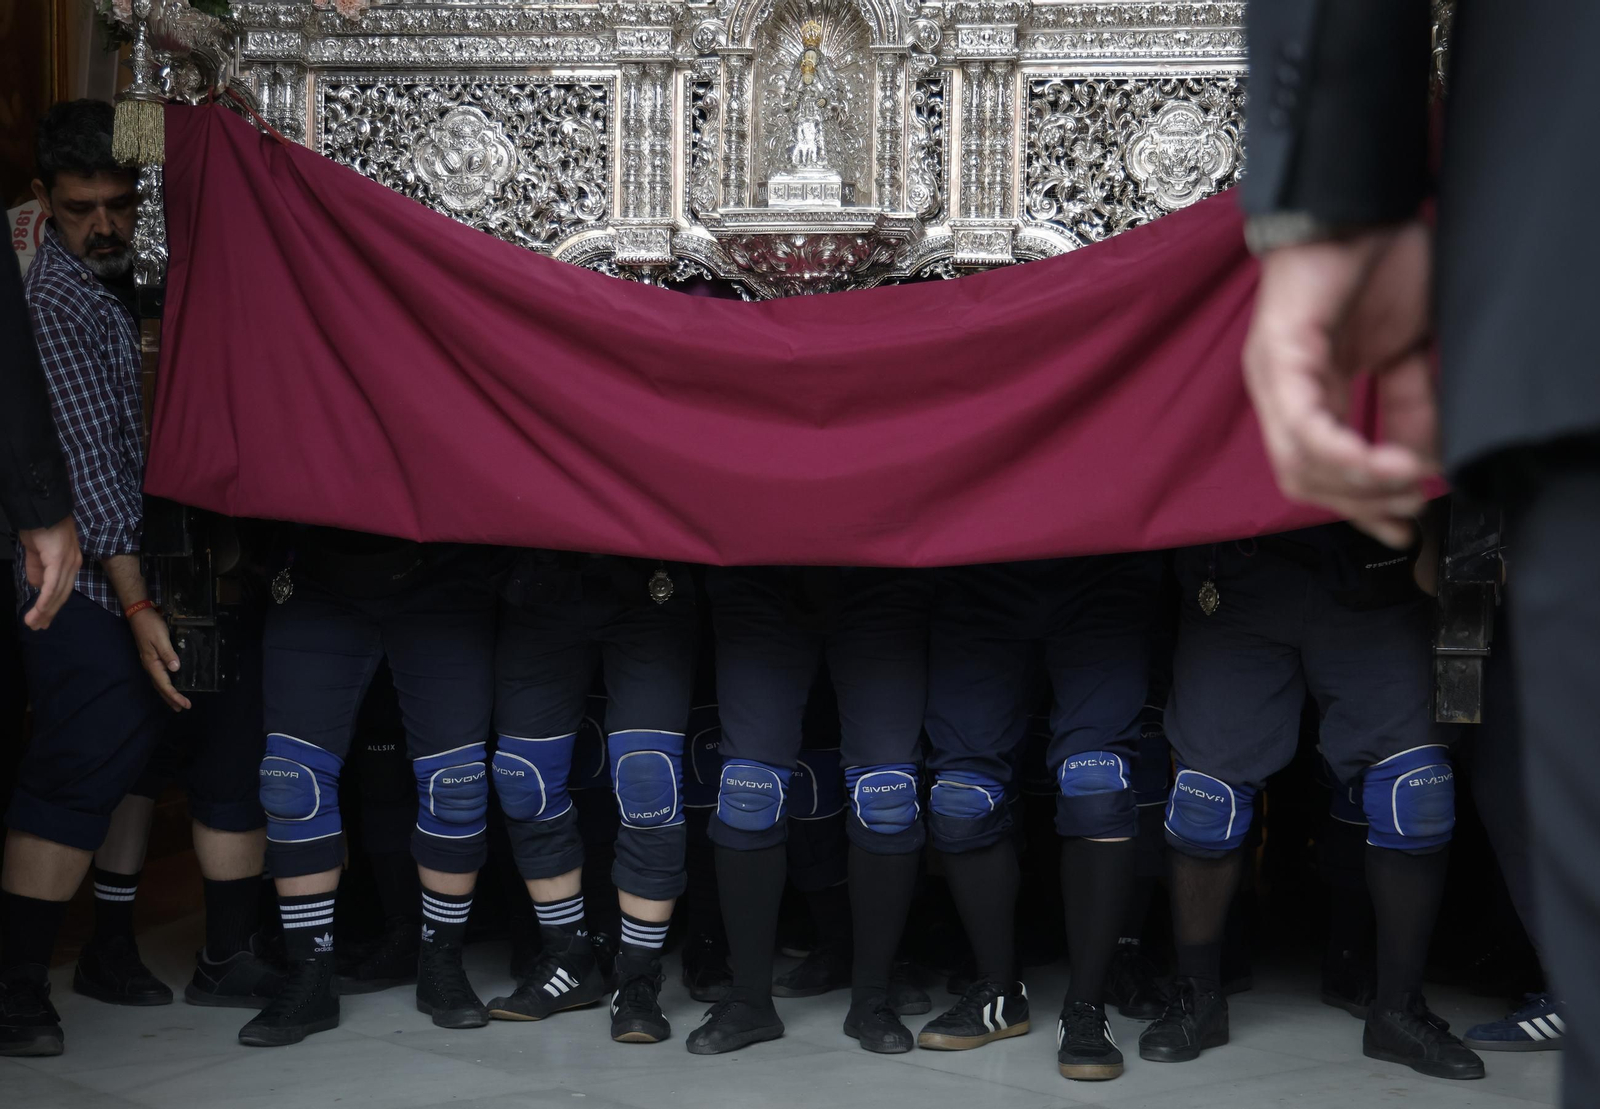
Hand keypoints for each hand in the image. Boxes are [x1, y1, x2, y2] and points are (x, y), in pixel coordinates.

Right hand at [18, 516, 82, 630]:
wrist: (40, 509)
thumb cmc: (39, 528)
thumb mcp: (36, 553)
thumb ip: (37, 570)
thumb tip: (38, 588)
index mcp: (70, 563)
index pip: (63, 589)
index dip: (54, 605)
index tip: (44, 619)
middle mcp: (73, 565)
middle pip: (63, 594)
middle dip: (50, 613)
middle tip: (37, 627)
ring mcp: (68, 562)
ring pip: (58, 593)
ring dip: (45, 610)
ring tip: (33, 623)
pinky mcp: (60, 560)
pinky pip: (53, 584)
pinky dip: (46, 599)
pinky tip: (39, 610)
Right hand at [129, 606, 191, 710]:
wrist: (139, 614)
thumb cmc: (150, 625)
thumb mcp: (161, 638)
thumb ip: (168, 654)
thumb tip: (175, 669)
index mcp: (152, 663)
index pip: (164, 685)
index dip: (175, 696)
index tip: (185, 704)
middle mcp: (150, 665)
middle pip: (161, 687)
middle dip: (171, 699)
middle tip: (182, 708)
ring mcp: (150, 662)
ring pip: (159, 682)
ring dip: (168, 694)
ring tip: (177, 703)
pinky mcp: (152, 657)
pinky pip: (159, 675)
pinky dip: (165, 684)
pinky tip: (171, 685)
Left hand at [1242, 221, 1439, 547]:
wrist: (1363, 204)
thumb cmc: (1380, 264)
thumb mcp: (1407, 349)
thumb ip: (1411, 404)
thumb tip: (1427, 460)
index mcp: (1307, 392)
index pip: (1318, 471)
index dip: (1360, 505)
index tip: (1404, 524)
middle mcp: (1280, 391)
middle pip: (1304, 480)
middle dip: (1362, 505)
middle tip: (1410, 510)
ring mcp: (1272, 375)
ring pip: (1299, 464)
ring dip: (1358, 486)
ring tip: (1408, 484)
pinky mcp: (1279, 354)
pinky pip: (1303, 425)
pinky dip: (1347, 453)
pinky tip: (1389, 462)